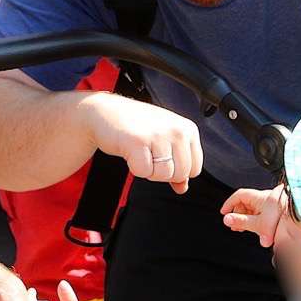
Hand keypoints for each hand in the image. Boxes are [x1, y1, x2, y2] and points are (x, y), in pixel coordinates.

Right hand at [82, 93, 201, 193]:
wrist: (105, 112)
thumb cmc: (135, 126)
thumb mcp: (163, 141)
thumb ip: (177, 164)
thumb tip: (183, 188)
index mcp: (188, 129)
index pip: (195, 169)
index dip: (176, 170)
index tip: (161, 157)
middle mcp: (177, 130)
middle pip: (180, 174)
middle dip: (162, 172)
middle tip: (148, 154)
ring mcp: (158, 135)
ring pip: (163, 175)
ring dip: (148, 170)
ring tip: (140, 152)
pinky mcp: (139, 141)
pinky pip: (144, 172)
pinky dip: (134, 168)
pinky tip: (130, 152)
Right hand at [221, 186, 289, 247]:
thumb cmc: (284, 218)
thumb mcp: (258, 223)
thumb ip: (241, 222)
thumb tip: (227, 220)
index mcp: (259, 197)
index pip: (239, 196)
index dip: (229, 203)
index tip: (224, 212)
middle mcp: (265, 199)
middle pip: (245, 203)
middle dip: (238, 214)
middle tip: (234, 224)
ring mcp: (272, 204)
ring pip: (254, 209)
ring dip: (247, 218)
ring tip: (244, 228)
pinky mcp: (278, 211)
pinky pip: (262, 213)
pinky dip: (256, 220)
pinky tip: (258, 229)